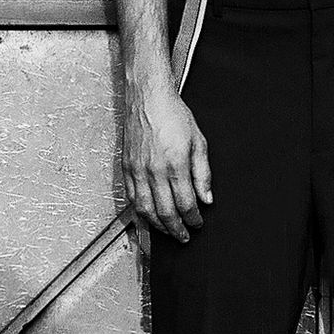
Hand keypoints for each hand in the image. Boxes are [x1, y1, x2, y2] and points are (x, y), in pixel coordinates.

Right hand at [124, 83, 211, 242]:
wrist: (148, 97)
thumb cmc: (174, 115)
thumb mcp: (198, 141)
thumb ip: (203, 173)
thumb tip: (207, 199)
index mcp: (175, 164)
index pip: (186, 203)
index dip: (193, 218)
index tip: (199, 223)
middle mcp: (153, 171)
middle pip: (165, 212)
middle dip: (177, 229)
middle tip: (184, 237)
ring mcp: (137, 170)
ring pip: (145, 210)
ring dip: (158, 226)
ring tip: (168, 232)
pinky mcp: (126, 167)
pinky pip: (131, 198)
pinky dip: (140, 213)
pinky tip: (149, 217)